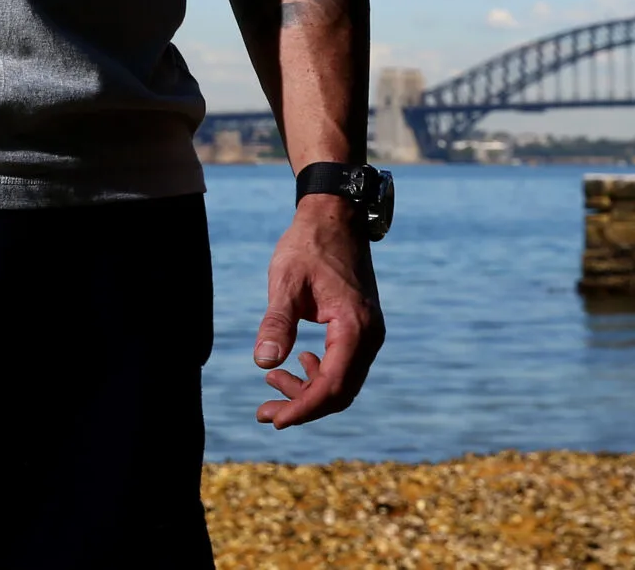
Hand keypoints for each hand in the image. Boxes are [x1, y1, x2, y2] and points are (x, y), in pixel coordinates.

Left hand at [253, 196, 383, 426]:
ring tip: (272, 382)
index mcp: (355, 327)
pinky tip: (296, 363)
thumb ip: (277, 323)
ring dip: (309, 391)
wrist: (335, 216)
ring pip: (343, 382)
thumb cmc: (308, 244)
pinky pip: (345, 366)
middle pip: (341, 392)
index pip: (332, 386)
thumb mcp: (286, 281)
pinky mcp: (362, 328)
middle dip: (303, 406)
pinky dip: (320, 374)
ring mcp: (370, 333)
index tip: (274, 419)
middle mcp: (370, 335)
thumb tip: (263, 364)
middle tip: (265, 412)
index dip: (303, 408)